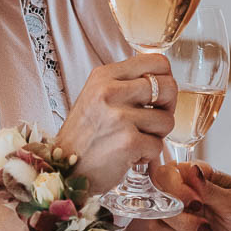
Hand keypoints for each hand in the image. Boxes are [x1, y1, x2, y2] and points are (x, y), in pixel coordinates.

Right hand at [53, 54, 175, 194]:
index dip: (166, 78)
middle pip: (169, 87)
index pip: (157, 61)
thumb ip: (125, 84)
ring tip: (135, 140)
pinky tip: (128, 155)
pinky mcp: (128, 142)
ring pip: (167, 120)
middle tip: (154, 120)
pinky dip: (147, 155)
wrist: (62, 168)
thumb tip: (163, 79)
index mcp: (105, 76)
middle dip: (168, 107)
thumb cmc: (84, 135)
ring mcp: (120, 117)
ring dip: (156, 135)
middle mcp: (110, 92)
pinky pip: (158, 146)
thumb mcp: (96, 96)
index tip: (159, 94)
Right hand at [147, 161, 230, 230]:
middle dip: (180, 220)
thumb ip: (211, 190)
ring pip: (158, 228)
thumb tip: (192, 171)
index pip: (166, 175)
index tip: (195, 203)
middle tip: (205, 225)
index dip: (173, 190)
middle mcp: (186, 197)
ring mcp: (185, 219)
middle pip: (158, 206)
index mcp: (197, 177)